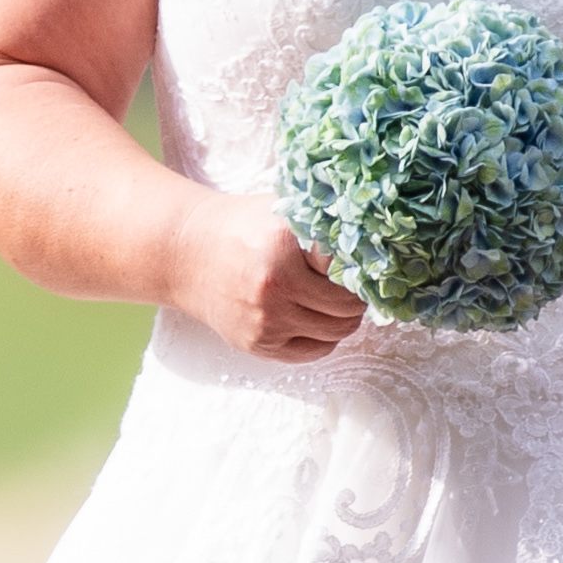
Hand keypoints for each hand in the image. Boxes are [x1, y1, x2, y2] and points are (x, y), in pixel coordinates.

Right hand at [169, 194, 365, 361]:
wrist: (187, 253)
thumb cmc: (244, 227)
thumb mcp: (283, 211)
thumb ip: (323, 223)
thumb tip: (375, 240)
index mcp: (281, 248)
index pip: (349, 272)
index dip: (361, 269)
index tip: (362, 265)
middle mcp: (274, 288)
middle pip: (347, 308)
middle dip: (358, 298)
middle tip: (355, 286)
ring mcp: (265, 321)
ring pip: (335, 333)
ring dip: (344, 319)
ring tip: (336, 301)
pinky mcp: (257, 344)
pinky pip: (313, 351)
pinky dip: (324, 338)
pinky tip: (316, 318)